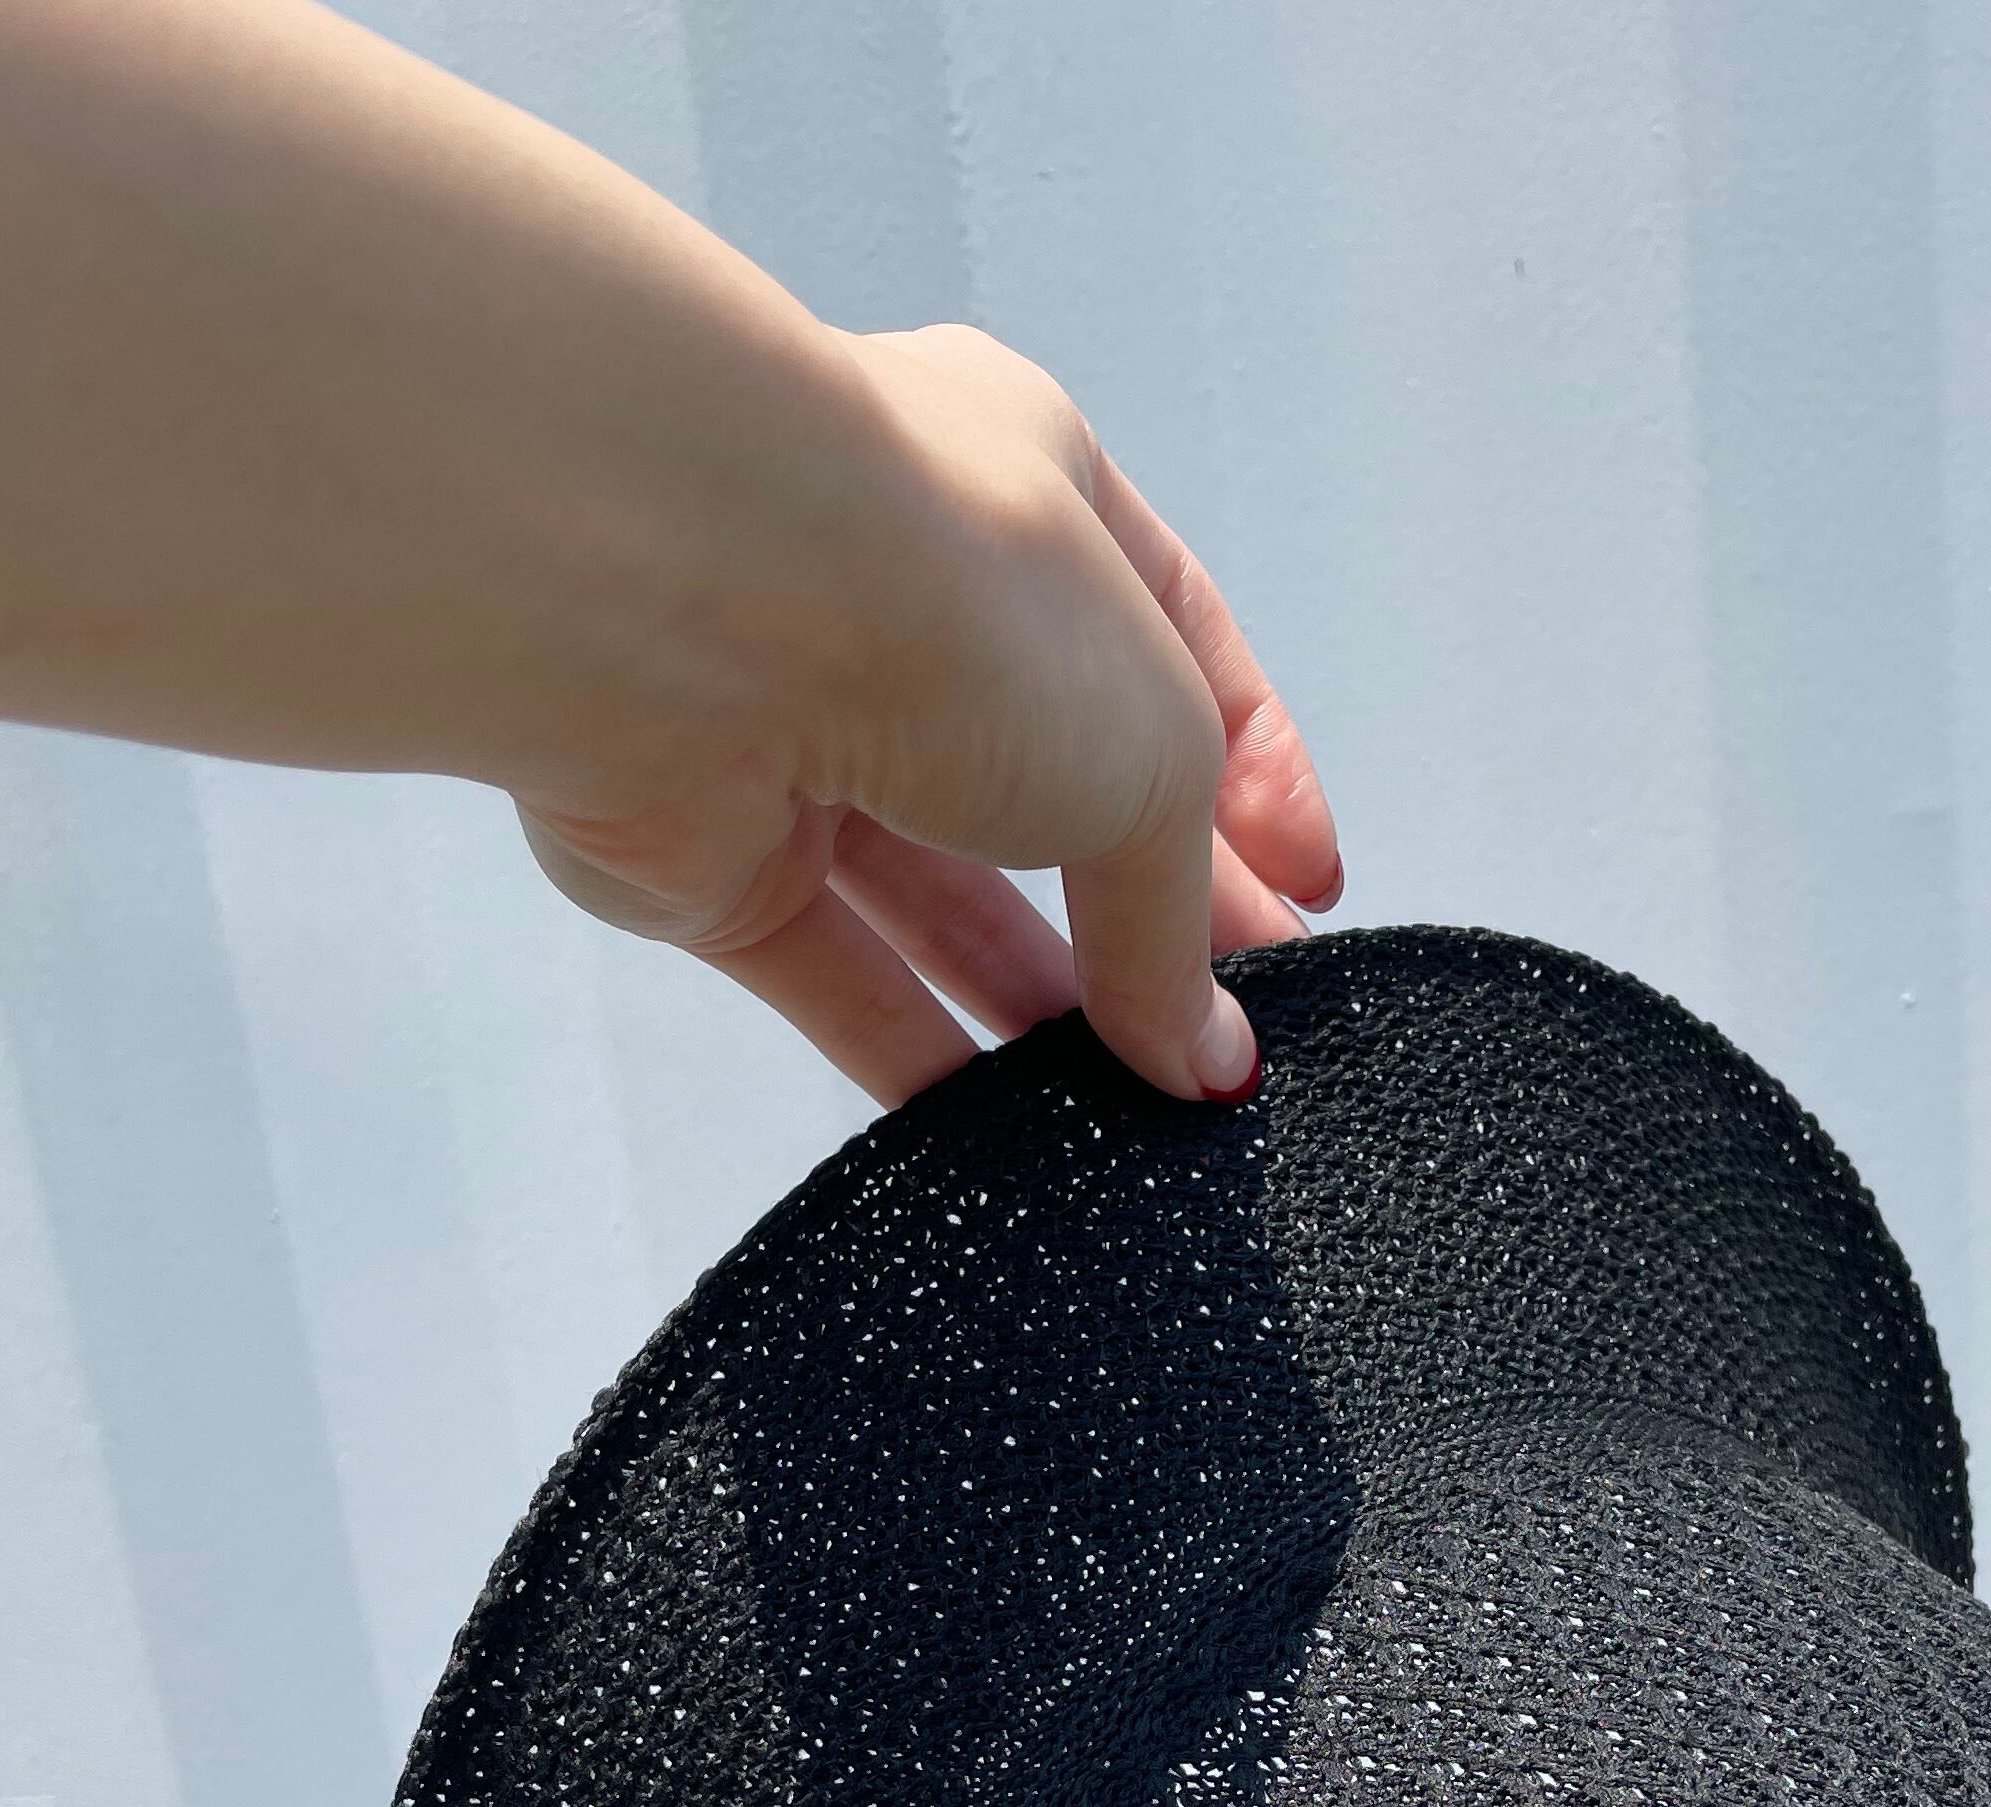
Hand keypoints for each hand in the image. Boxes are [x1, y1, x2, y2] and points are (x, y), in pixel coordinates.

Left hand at [517, 324, 1341, 1110]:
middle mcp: (905, 592)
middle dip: (1154, 915)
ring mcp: (797, 719)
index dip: (1257, 776)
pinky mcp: (705, 847)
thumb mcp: (1149, 751)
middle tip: (1231, 1037)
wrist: (680, 605)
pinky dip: (914, 1053)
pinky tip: (1000, 1136)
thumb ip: (1180, 910)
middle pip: (1062, 785)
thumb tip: (1200, 1052)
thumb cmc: (939, 592)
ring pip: (943, 890)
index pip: (1179, 640)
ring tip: (1137, 1105)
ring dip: (1042, 1001)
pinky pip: (833, 972)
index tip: (1310, 898)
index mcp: (1030, 486)